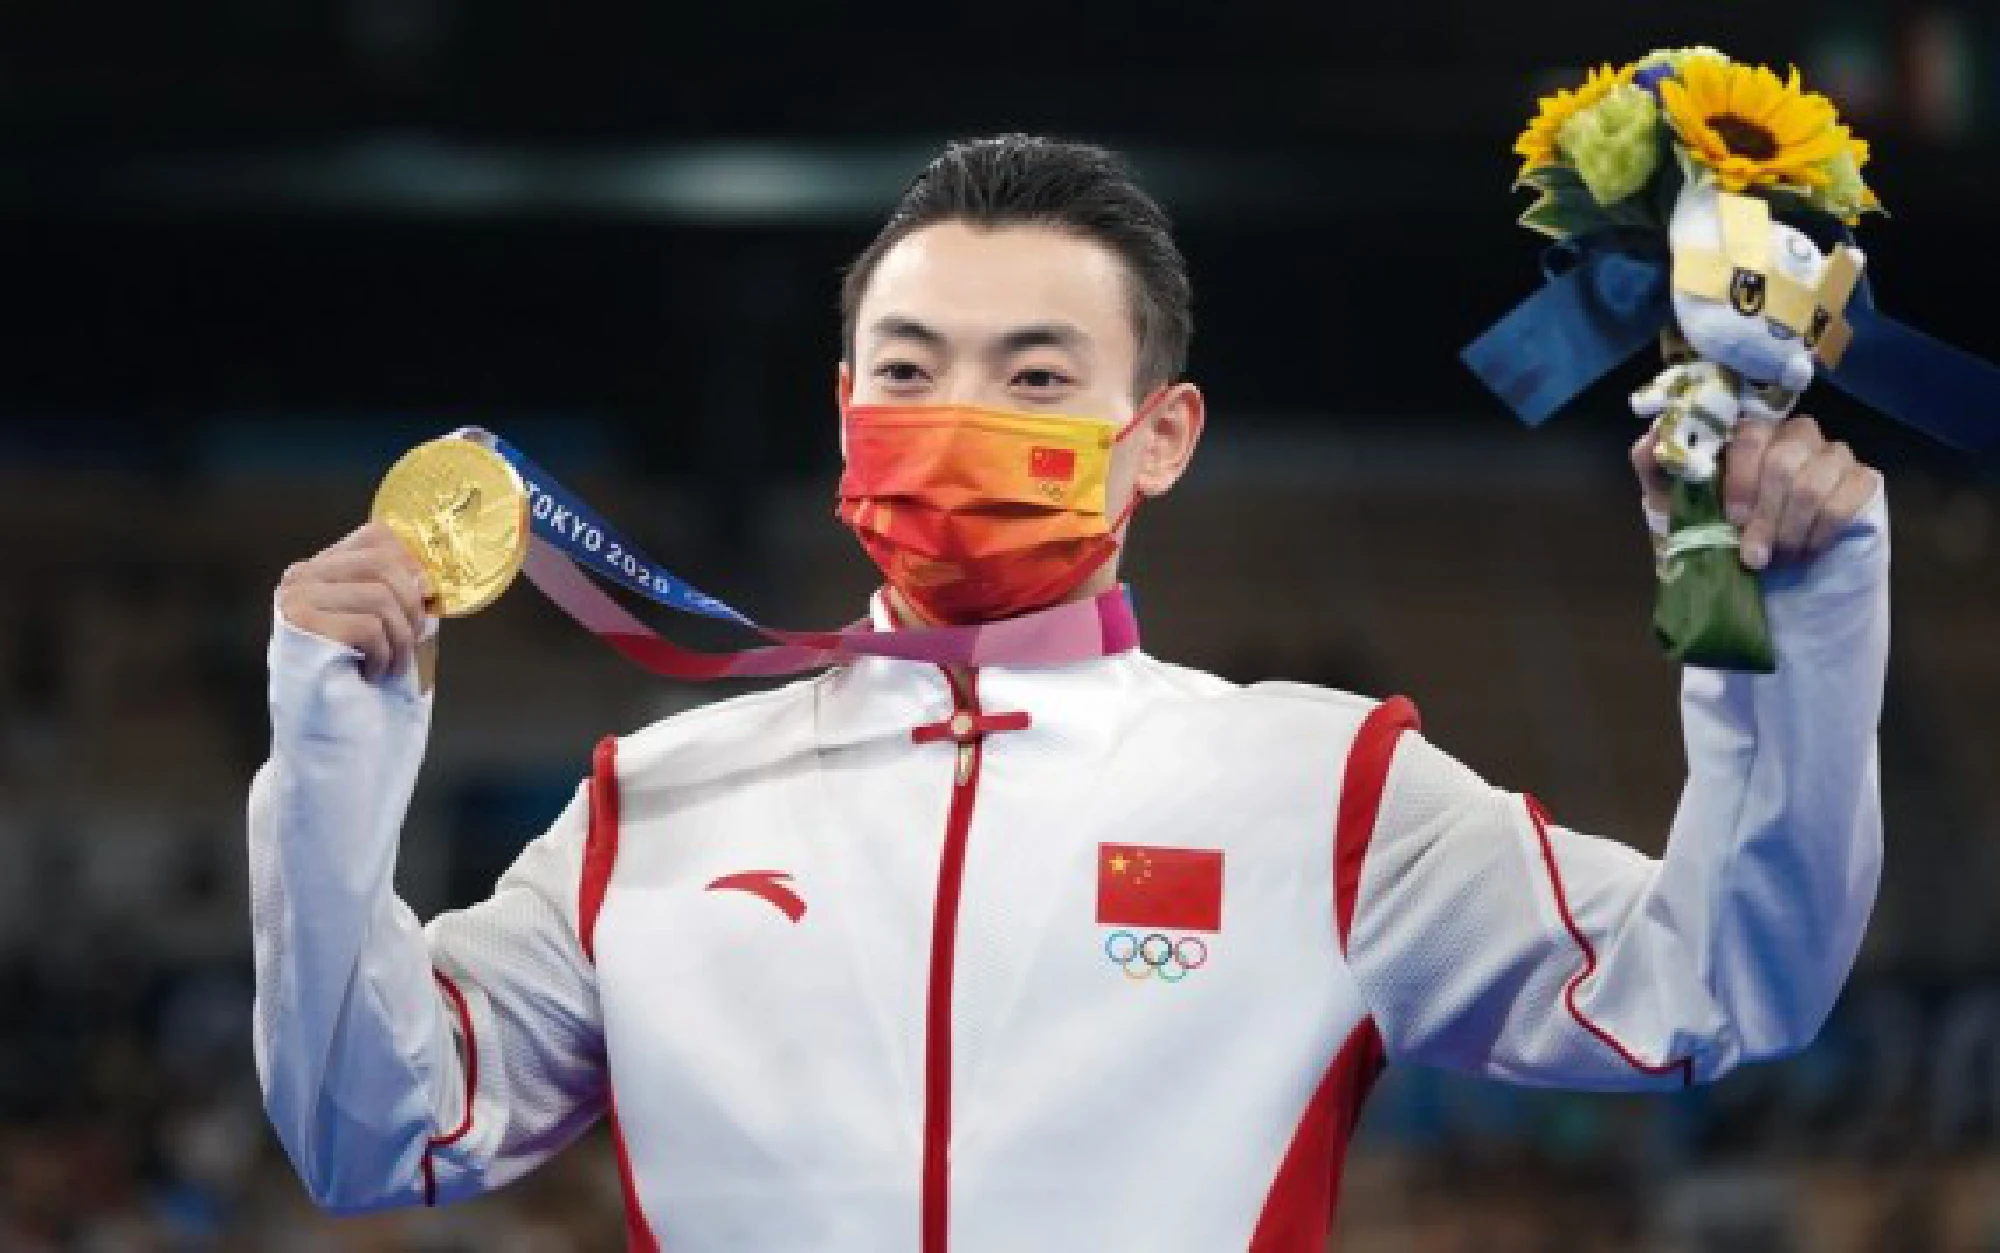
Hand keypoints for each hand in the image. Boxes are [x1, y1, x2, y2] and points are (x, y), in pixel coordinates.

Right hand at [277, 523, 434, 680]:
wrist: (327, 728)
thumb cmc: (359, 675)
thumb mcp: (385, 623)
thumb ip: (399, 592)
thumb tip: (429, 577)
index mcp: (323, 568)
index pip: (377, 536)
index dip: (413, 565)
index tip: (426, 600)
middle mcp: (303, 576)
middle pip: (384, 563)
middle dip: (413, 607)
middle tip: (412, 642)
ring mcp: (298, 598)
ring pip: (380, 597)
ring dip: (401, 640)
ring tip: (392, 666)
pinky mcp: (303, 625)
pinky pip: (369, 628)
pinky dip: (383, 657)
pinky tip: (371, 675)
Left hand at [1630, 414, 1880, 570]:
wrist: (1760, 579)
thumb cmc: (1711, 534)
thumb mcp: (1671, 505)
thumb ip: (1653, 465)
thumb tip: (1652, 437)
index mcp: (1746, 434)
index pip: (1749, 433)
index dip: (1741, 478)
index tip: (1732, 519)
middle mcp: (1792, 435)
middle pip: (1785, 459)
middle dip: (1766, 516)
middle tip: (1754, 556)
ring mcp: (1831, 455)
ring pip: (1816, 480)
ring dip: (1791, 530)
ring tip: (1777, 560)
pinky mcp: (1861, 480)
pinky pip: (1850, 496)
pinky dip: (1822, 532)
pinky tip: (1806, 552)